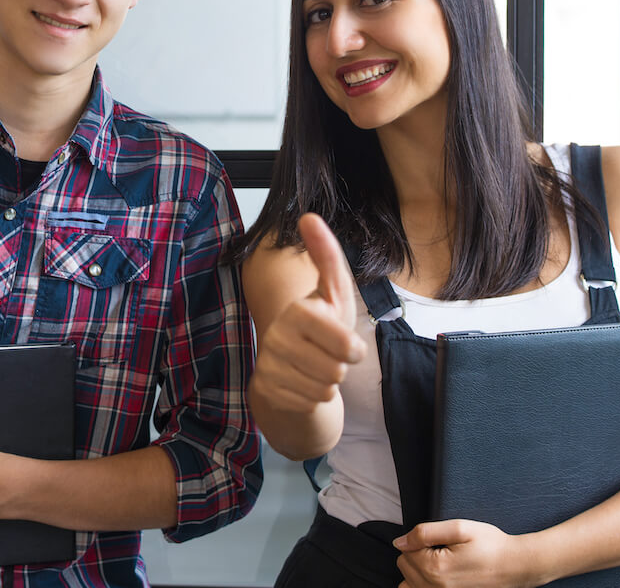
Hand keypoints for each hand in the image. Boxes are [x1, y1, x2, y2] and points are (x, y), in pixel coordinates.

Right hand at [250, 213, 365, 413]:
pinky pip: (309, 403)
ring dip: (327, 383)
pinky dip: (312, 397)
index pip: (346, 345)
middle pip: (337, 370)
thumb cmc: (319, 326)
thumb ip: (327, 256)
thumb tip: (309, 215)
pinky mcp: (266, 389)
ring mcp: (269, 364)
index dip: (353, 349)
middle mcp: (278, 336)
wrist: (287, 363)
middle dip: (340, 367)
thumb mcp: (331, 292)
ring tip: (314, 367)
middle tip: (327, 355)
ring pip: (324, 388)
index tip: (348, 344)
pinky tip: (301, 382)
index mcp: (298, 311)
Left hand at [395, 519, 536, 587]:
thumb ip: (425, 533)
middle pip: (404, 566)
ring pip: (409, 582)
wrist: (517, 566)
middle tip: (442, 549)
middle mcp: (435, 587)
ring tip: (441, 562)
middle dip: (417, 555)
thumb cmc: (491, 545)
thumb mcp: (459, 528)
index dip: (419, 540)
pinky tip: (438, 575)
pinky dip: (423, 584)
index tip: (439, 541)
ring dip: (419, 570)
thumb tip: (400, 542)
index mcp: (435, 568)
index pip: (404, 551)